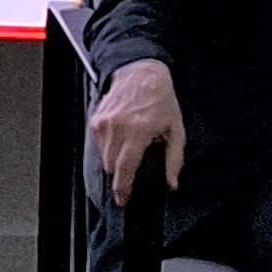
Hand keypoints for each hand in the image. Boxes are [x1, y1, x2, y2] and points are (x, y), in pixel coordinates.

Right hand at [90, 60, 185, 206]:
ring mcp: (103, 123)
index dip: (123, 189)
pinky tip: (120, 141)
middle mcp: (116, 128)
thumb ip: (174, 159)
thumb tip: (171, 183)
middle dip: (120, 175)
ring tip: (128, 153)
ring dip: (113, 161)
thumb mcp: (176, 129)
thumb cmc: (160, 99)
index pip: (124, 169)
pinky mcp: (95, 119)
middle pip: (111, 166)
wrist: (140, 72)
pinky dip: (107, 148)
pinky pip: (98, 144)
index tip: (124, 199)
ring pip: (102, 156)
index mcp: (137, 132)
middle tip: (131, 175)